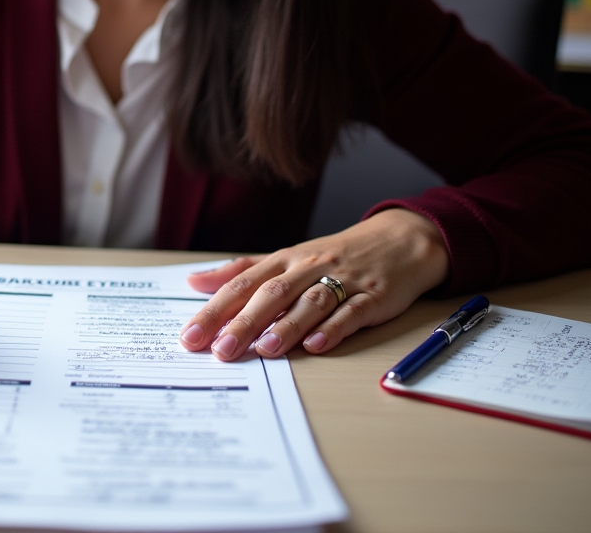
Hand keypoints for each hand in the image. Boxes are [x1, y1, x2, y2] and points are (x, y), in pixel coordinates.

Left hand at [178, 208, 449, 360]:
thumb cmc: (335, 255)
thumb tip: (195, 282)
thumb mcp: (286, 258)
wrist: (399, 240)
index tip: (191, 335)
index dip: (215, 309)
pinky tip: (317, 346)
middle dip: (244, 322)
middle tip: (220, 350)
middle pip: (271, 294)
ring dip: (286, 326)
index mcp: (284, 260)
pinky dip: (334, 329)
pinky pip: (352, 312)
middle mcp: (309, 268)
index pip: (243, 284)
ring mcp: (342, 281)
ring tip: (264, 349)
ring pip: (309, 303)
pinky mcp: (373, 296)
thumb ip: (243, 271)